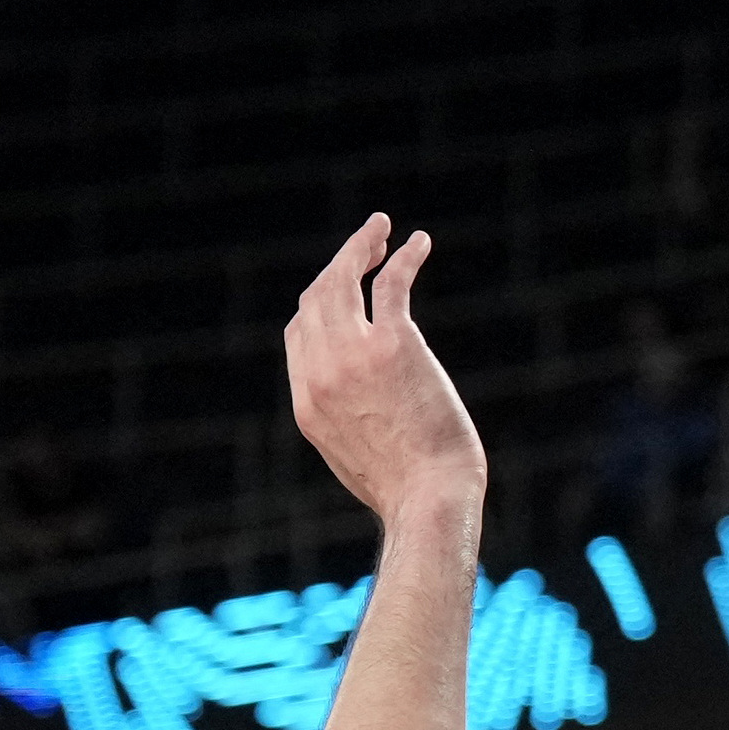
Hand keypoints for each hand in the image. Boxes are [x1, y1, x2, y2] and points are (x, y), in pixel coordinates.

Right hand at [283, 216, 481, 517]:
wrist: (429, 499)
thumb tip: (360, 408)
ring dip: (360, 247)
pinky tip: (419, 242)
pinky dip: (403, 256)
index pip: (298, 333)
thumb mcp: (354, 458)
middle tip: (366, 246)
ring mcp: (354, 356)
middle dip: (338, 265)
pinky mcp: (395, 344)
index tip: (346, 291)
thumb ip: (345, 420)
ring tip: (382, 230)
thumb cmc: (407, 487)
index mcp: (307, 404)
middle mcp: (322, 374)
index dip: (319, 305)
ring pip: (343, 281)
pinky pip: (391, 283)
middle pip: (316, 298)